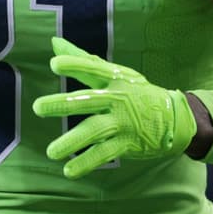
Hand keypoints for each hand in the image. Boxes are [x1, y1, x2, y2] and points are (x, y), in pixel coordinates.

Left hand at [32, 37, 197, 178]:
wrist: (174, 117)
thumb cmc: (136, 91)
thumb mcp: (115, 72)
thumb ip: (83, 60)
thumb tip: (54, 42)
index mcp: (114, 78)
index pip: (93, 69)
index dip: (75, 65)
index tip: (54, 64)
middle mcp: (117, 98)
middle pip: (88, 100)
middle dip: (63, 104)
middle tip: (38, 107)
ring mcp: (122, 121)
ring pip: (94, 130)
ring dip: (72, 141)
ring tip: (51, 152)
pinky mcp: (126, 142)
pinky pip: (104, 153)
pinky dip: (86, 162)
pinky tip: (68, 170)